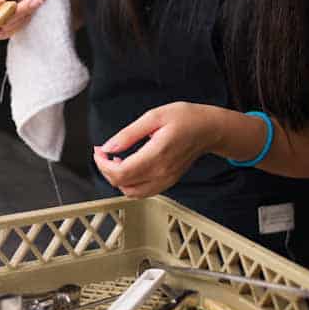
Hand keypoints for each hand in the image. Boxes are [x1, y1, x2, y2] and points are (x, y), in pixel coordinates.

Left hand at [93, 102, 217, 197]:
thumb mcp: (154, 117)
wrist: (209, 129)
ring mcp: (166, 180)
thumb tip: (108, 147)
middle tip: (104, 152)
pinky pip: (143, 192)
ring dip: (118, 179)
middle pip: (123, 184)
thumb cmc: (186, 118)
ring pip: (131, 193)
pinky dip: (130, 184)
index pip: (121, 173)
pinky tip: (130, 167)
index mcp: (157, 154)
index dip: (103, 164)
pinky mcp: (168, 182)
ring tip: (116, 160)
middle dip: (106, 170)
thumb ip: (129, 134)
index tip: (99, 151)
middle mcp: (162, 172)